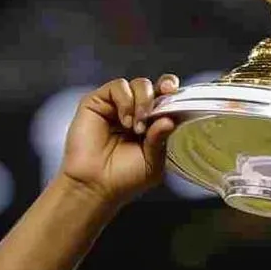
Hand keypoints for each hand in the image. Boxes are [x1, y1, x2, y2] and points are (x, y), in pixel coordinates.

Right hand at [61, 74, 178, 207]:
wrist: (95, 185)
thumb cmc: (123, 179)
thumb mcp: (152, 163)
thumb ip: (161, 140)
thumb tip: (169, 119)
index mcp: (152, 126)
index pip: (167, 102)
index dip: (173, 94)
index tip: (176, 93)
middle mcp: (136, 113)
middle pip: (155, 88)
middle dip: (160, 95)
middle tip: (156, 113)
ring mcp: (118, 106)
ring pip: (139, 84)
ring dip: (143, 102)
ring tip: (136, 128)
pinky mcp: (99, 101)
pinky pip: (119, 86)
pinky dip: (126, 101)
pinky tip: (124, 121)